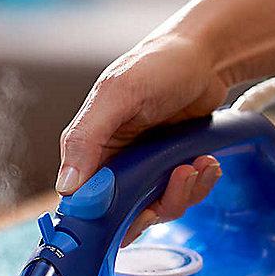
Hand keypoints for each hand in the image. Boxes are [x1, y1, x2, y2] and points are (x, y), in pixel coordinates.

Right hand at [57, 32, 227, 243]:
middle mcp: (116, 161)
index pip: (84, 200)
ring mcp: (147, 167)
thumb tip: (65, 187)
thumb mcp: (118, 94)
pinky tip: (209, 162)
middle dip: (154, 208)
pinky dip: (200, 184)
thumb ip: (86, 138)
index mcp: (91, 146)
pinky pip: (184, 194)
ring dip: (184, 192)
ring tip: (199, 163)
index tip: (133, 215)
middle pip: (125, 214)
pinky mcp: (174, 166)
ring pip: (159, 207)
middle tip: (177, 181)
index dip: (103, 219)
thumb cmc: (158, 65)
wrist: (207, 55)